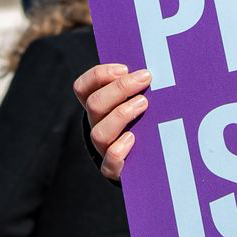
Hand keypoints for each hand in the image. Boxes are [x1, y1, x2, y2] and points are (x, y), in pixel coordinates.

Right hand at [73, 63, 150, 181]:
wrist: (148, 158)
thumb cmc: (146, 118)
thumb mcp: (139, 98)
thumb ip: (139, 83)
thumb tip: (154, 67)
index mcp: (98, 105)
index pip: (83, 87)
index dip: (100, 75)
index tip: (125, 68)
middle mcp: (97, 125)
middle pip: (94, 104)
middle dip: (120, 88)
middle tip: (145, 79)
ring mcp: (103, 148)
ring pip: (99, 133)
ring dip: (121, 114)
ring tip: (144, 103)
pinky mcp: (114, 169)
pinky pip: (108, 165)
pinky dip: (118, 151)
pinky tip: (132, 139)